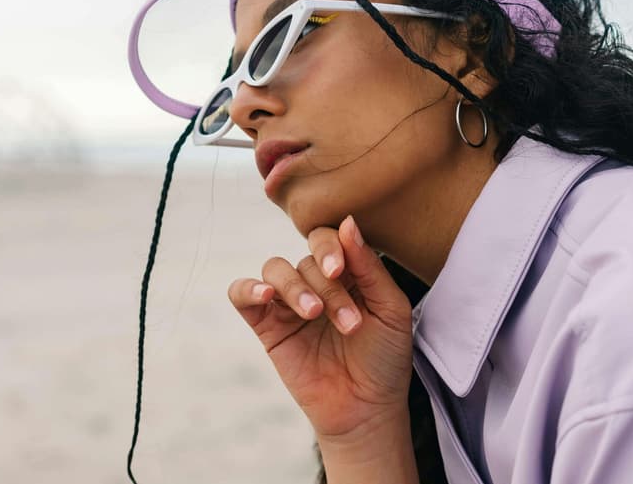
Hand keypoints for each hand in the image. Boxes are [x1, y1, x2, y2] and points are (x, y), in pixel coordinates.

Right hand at [227, 215, 413, 438]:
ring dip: (295, 288)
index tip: (338, 270)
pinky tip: (266, 295)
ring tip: (314, 316)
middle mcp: (316, 282)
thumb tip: (347, 222)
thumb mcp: (390, 309)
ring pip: (276, 269)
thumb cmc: (384, 359)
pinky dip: (249, 287)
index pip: (329, 238)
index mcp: (347, 272)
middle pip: (306, 258)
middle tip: (347, 321)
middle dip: (326, 287)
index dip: (331, 247)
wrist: (366, 410)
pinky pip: (241, 294)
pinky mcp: (266, 326)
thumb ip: (369, 266)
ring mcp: (289, 303)